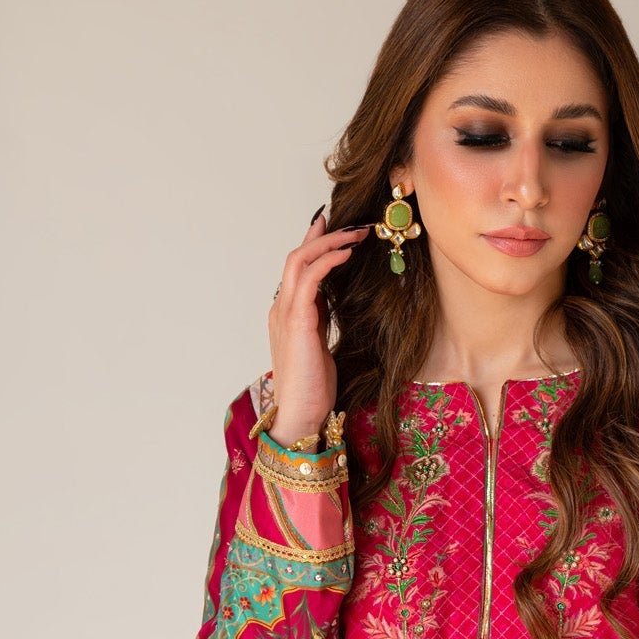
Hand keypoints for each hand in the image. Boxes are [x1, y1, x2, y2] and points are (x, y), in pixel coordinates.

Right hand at [267, 210, 369, 443]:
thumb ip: (320, 318)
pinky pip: (309, 278)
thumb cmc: (313, 386)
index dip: (314, 243)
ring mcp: (285, 313)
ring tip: (357, 234)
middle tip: (356, 225)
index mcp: (286, 313)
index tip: (334, 225)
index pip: (298, 268)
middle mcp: (281, 307)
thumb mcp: (319, 343)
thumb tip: (331, 298)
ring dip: (330, 242)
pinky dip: (328, 260)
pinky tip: (347, 254)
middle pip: (297, 256)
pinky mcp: (297, 321)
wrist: (302, 414)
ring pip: (300, 260)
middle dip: (325, 235)